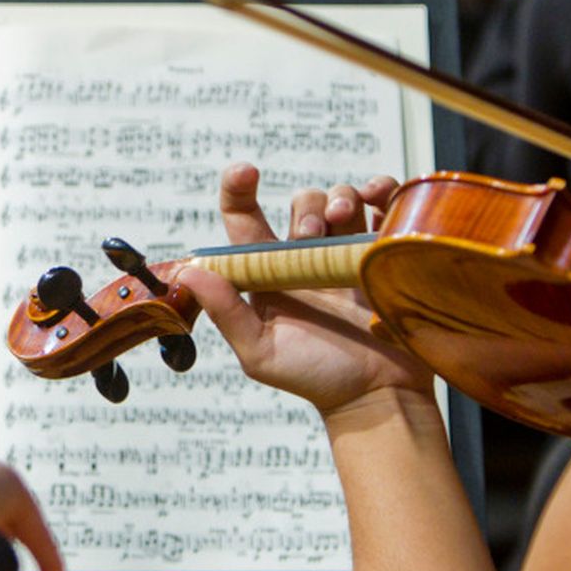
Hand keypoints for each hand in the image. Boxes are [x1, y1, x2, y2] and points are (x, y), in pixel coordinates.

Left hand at [177, 163, 433, 417]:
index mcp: (268, 273)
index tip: (245, 171)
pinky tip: (380, 201)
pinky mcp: (382, 254)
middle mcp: (305, 257)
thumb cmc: (316, 379)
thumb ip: (226, 311)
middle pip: (300, 203)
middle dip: (306, 208)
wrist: (378, 399)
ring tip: (344, 221)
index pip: (245, 217)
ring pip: (340, 198)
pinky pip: (384, 207)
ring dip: (341, 198)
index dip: (239, 188)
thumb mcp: (261, 351)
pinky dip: (382, 193)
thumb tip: (186, 273)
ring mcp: (346, 254)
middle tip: (313, 233)